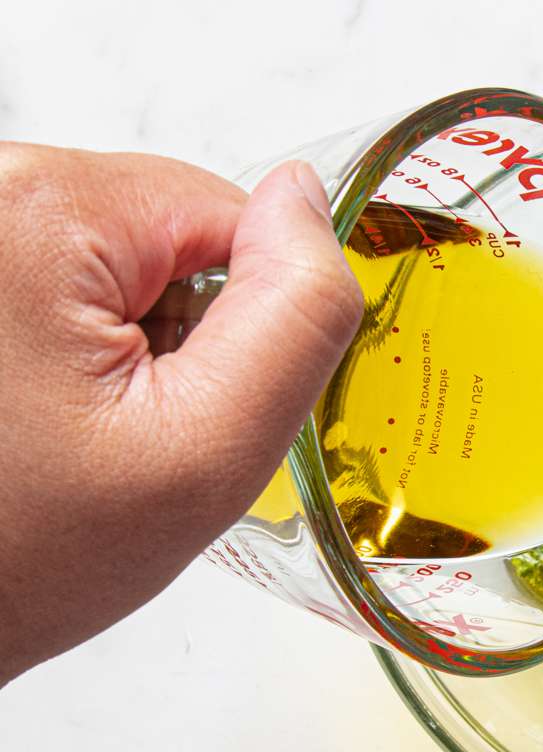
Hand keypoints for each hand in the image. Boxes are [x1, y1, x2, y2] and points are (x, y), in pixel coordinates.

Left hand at [0, 144, 362, 684]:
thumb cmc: (22, 554)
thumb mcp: (208, 449)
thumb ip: (294, 313)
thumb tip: (305, 197)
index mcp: (41, 207)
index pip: (227, 216)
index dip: (241, 324)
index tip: (176, 409)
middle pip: (164, 230)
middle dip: (173, 332)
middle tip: (120, 435)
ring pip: (114, 257)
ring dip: (118, 342)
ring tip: (67, 430)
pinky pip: (56, 277)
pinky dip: (66, 345)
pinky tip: (35, 412)